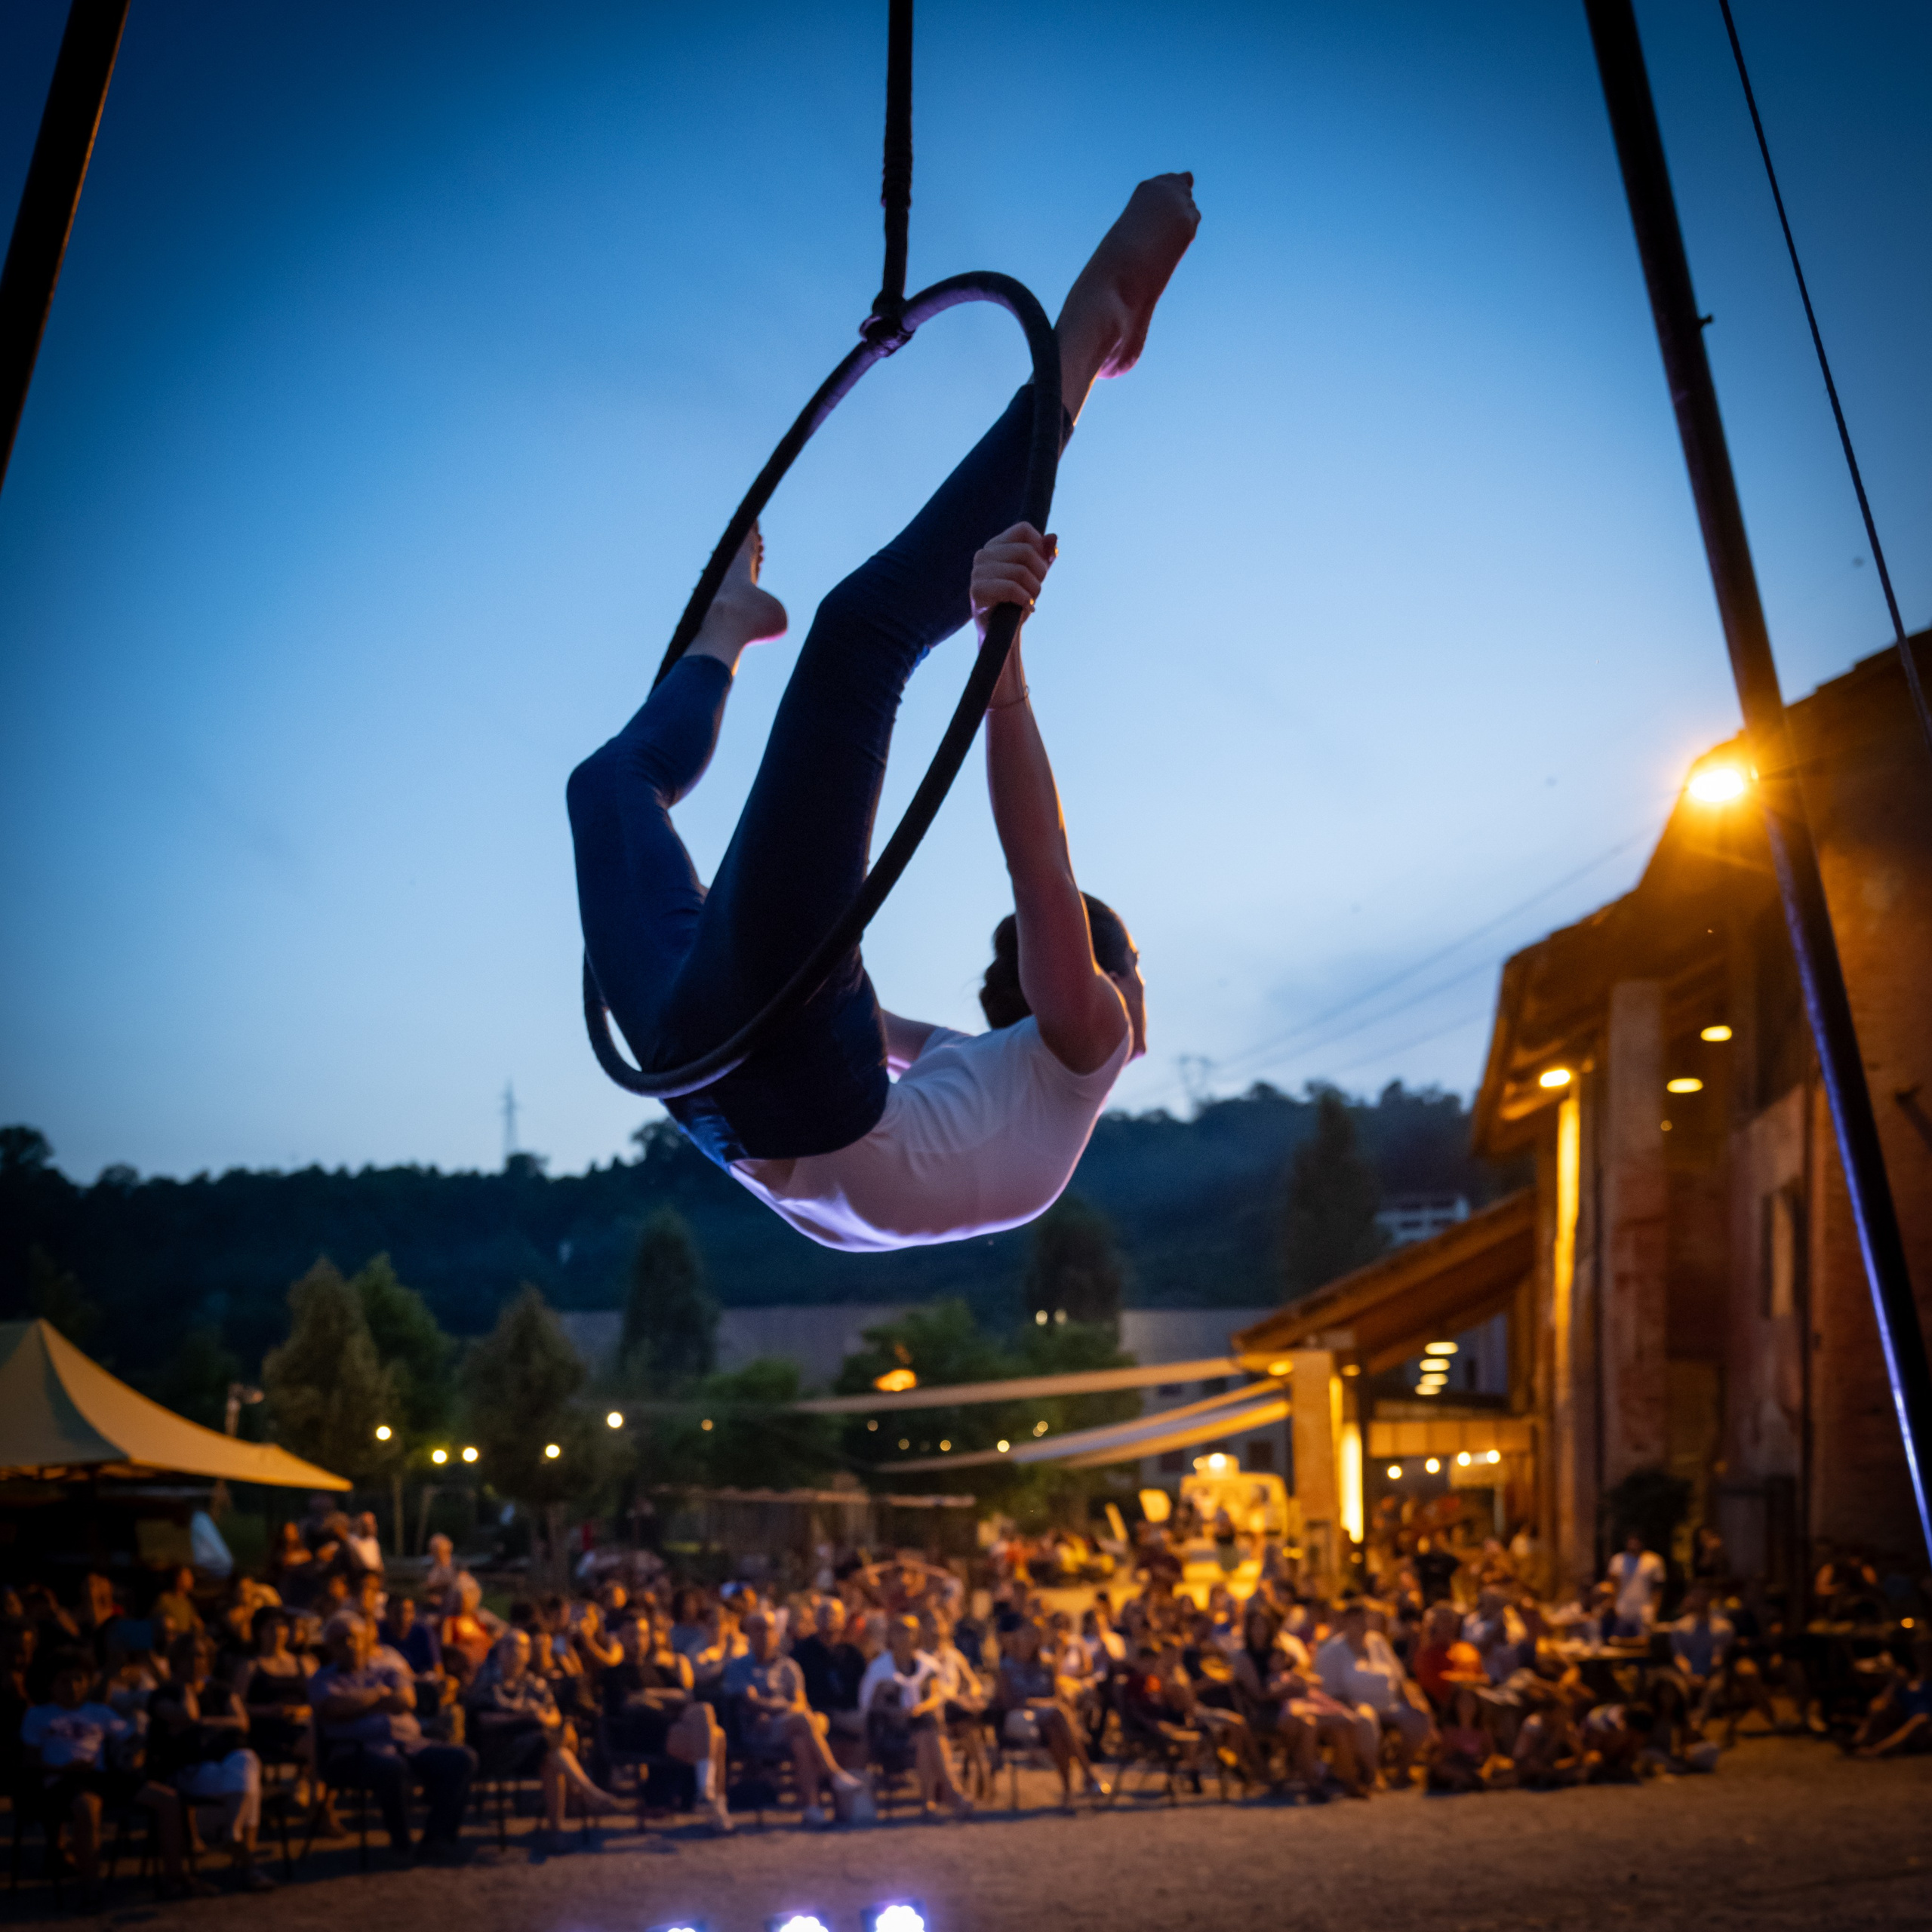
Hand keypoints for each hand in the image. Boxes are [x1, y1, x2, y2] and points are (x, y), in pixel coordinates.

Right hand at [970, 523, 1055, 641]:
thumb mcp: (1035, 576)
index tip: (1039, 570)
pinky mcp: (977, 591)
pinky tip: (1026, 607)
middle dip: (1040, 573)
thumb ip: (1044, 556)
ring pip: (1021, 570)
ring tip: (1029, 600)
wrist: (1004, 635)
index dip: (1040, 548)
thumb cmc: (1017, 602)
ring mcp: (978, 572)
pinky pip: (1012, 588)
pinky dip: (1025, 599)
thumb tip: (1053, 538)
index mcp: (996, 546)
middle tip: (1035, 590)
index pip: (1025, 530)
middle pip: (1026, 551)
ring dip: (1034, 589)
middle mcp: (983, 555)